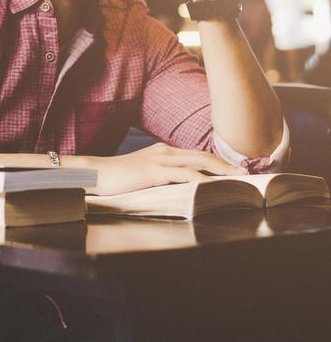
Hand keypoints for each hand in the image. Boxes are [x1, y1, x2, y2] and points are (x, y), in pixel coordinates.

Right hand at [90, 142, 245, 195]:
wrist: (94, 173)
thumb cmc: (117, 177)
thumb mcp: (143, 174)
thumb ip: (161, 177)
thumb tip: (178, 190)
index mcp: (163, 152)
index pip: (197, 155)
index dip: (217, 162)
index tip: (234, 171)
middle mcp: (165, 151)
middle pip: (203, 156)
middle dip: (226, 165)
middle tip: (246, 174)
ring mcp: (160, 160)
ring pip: (198, 163)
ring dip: (221, 172)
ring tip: (238, 181)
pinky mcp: (154, 171)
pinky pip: (183, 176)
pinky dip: (201, 181)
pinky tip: (212, 188)